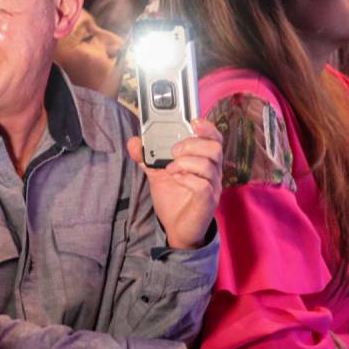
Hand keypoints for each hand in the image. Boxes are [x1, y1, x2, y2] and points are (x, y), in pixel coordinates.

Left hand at [126, 119, 222, 249]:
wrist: (176, 227)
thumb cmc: (173, 197)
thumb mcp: (157, 173)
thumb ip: (147, 157)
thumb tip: (133, 142)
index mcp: (203, 159)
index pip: (214, 138)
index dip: (207, 127)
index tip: (193, 121)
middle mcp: (212, 171)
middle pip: (215, 148)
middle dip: (192, 144)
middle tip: (173, 151)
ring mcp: (212, 186)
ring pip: (209, 165)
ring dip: (186, 162)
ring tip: (170, 169)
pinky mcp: (208, 201)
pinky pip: (203, 185)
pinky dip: (187, 178)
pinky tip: (175, 179)